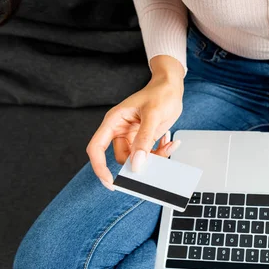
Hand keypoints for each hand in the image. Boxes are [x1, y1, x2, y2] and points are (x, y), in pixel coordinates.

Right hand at [86, 56, 184, 189]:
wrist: (172, 87)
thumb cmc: (160, 94)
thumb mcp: (153, 115)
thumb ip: (144, 140)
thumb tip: (136, 164)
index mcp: (113, 121)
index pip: (96, 148)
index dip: (99, 167)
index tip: (110, 181)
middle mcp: (120, 130)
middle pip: (121, 158)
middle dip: (138, 162)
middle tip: (156, 159)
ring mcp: (133, 136)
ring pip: (137, 159)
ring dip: (154, 158)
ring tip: (168, 144)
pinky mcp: (145, 139)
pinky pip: (149, 154)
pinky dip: (161, 152)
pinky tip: (170, 141)